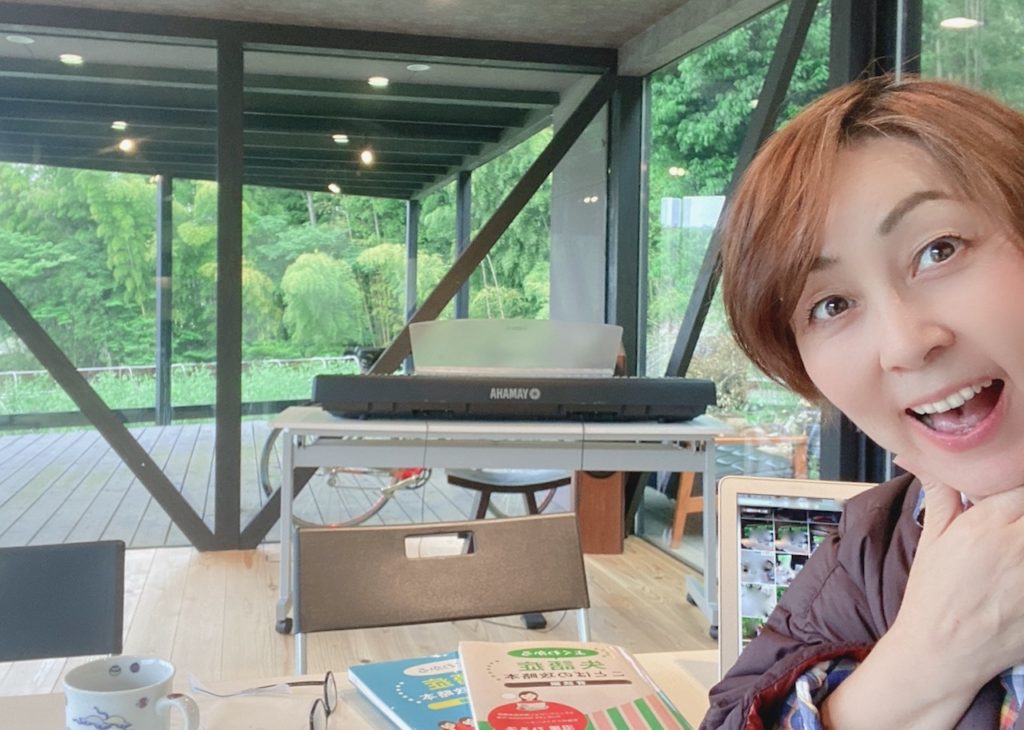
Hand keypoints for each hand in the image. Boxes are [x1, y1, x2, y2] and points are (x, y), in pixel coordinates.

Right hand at [890, 455, 1023, 688]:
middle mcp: (1019, 544)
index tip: (1011, 491)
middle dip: (1023, 511)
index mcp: (987, 523)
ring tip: (1013, 550)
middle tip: (1012, 520)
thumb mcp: (933, 537)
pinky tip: (1017, 575)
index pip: (1020, 481)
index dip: (1016, 480)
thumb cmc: (934, 594)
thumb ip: (939, 491)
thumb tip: (917, 455)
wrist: (943, 651)